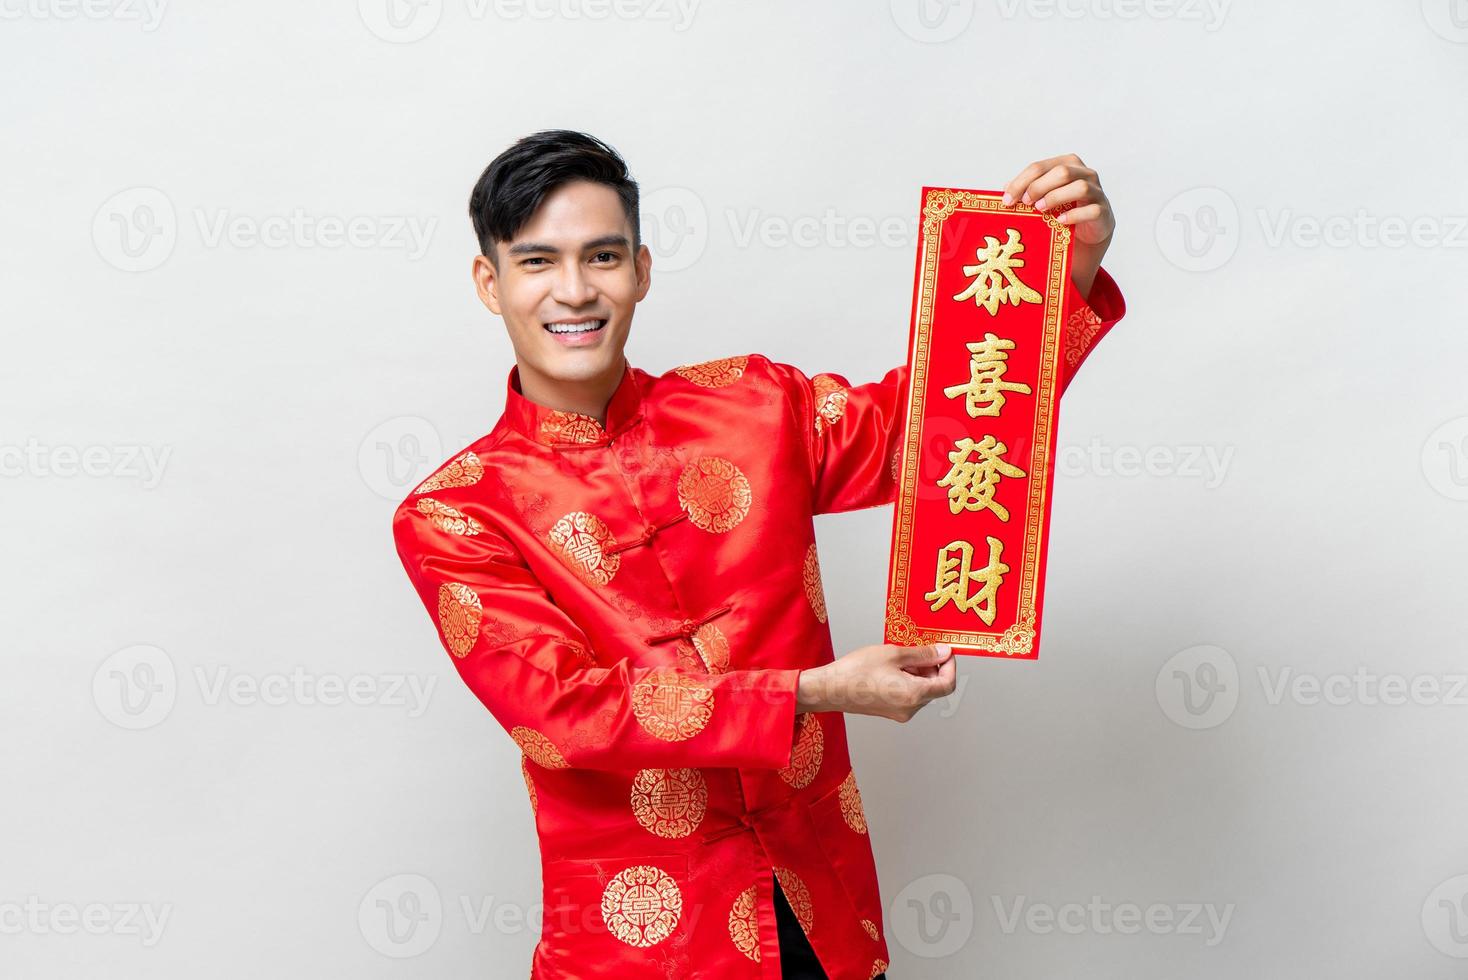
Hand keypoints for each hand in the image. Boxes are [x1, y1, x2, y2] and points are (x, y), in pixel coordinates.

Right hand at [797, 643, 957, 721]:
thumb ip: (923, 654)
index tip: (944, 652)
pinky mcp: (890, 711)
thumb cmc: (856, 671)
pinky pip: (908, 695)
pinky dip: (908, 680)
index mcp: (914, 695)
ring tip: (899, 657)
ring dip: (918, 673)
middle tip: (917, 649)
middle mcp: (910, 708)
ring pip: (921, 691)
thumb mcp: (894, 654)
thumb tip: (942, 653)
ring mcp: (900, 713)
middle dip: (931, 667)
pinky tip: (891, 667)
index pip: (947, 684)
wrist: (831, 688)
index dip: (950, 666)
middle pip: (934, 688)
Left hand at [1002, 153, 1114, 297]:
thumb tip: (1005, 188)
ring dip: (1056, 197)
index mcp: (1068, 164)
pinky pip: (1091, 210)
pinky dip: (1074, 215)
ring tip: (1040, 209)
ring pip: (1080, 187)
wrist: (1088, 231)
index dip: (1021, 181)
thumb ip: (1027, 190)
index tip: (1007, 199)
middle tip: (1025, 203)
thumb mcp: (1043, 197)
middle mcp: (1085, 173)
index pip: (1040, 166)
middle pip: (1062, 172)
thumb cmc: (1063, 209)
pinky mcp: (1103, 211)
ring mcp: (1097, 191)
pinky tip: (1060, 221)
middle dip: (1039, 187)